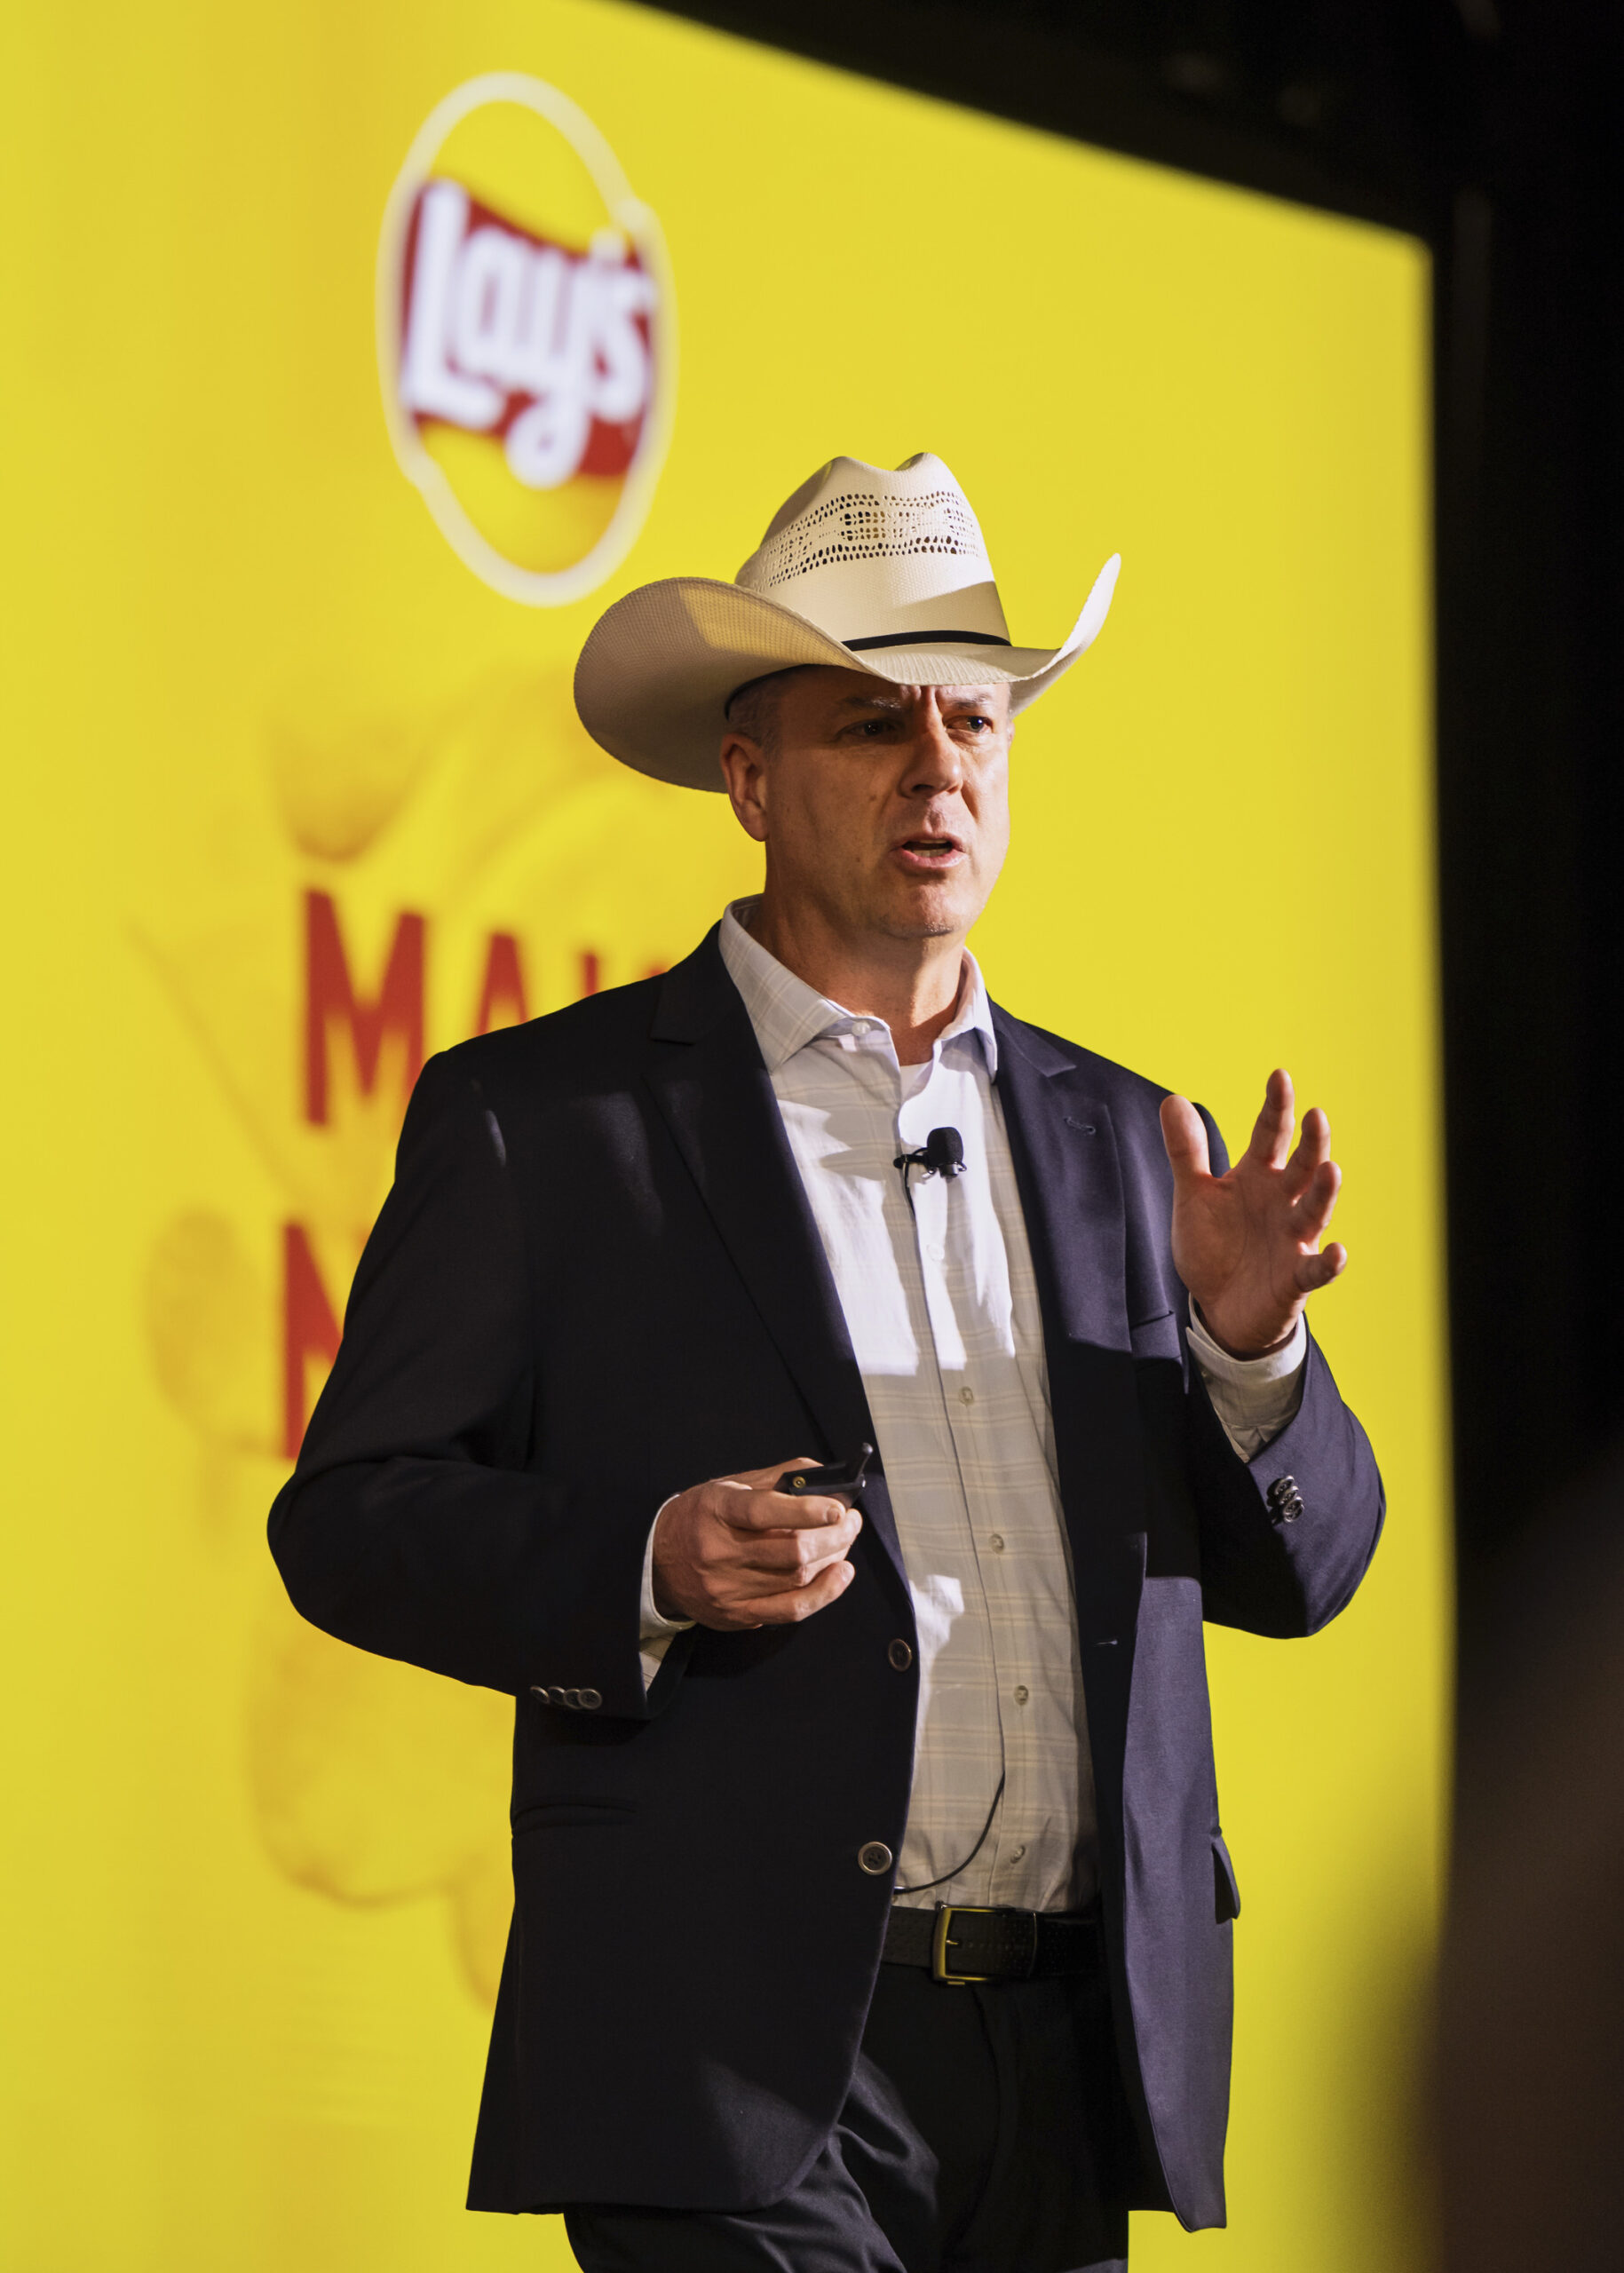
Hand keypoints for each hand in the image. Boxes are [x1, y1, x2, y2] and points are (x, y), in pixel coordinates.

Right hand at [652, 1457, 862, 1629]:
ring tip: (845, 1542)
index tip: (836, 1507)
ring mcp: (726, 1589)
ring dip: (833, 1560)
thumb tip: (823, 1474)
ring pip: (796, 1580)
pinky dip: (822, 1594)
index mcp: (715, 1511)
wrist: (657, 1562)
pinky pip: (789, 1610)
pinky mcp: (735, 1614)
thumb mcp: (728, 1487)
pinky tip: (840, 1575)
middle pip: (790, 1551)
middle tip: (852, 1522)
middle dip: (834, 1536)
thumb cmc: (700, 1517)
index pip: (763, 1512)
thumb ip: (775, 1478)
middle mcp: (718, 1552)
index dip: (805, 1511)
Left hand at [1159, 1069, 1346, 1356]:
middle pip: (1301, 1166)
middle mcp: (1283, 1202)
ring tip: (1332, 1168)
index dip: (1276, 1106)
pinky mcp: (1296, 1278)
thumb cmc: (1215, 1246)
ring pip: (1314, 1210)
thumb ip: (1187, 1152)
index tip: (1279, 1076)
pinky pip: (1316, 1270)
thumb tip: (1172, 1099)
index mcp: (1258, 1176)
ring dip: (1324, 1191)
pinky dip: (1328, 1263)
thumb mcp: (1195, 1196)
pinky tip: (1337, 1252)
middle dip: (1311, 1142)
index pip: (1270, 1134)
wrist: (1219, 1307)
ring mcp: (1293, 1238)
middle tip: (1317, 1115)